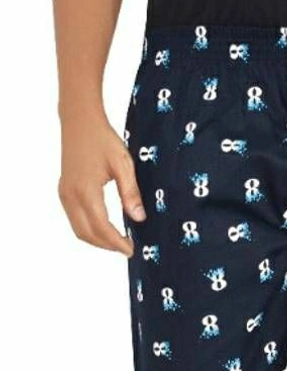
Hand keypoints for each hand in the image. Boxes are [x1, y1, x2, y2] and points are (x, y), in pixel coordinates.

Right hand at [59, 113, 145, 255]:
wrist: (80, 120)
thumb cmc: (102, 138)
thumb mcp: (123, 164)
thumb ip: (130, 193)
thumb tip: (139, 218)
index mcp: (86, 190)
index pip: (101, 228)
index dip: (116, 242)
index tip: (131, 249)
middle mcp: (71, 195)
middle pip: (87, 234)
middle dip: (106, 245)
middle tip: (126, 247)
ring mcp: (64, 193)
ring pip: (78, 229)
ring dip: (97, 239)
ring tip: (117, 240)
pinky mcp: (63, 191)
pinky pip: (74, 219)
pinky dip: (88, 229)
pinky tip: (104, 227)